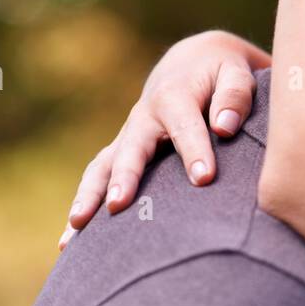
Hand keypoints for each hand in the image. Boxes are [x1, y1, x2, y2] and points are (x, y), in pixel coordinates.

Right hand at [60, 30, 269, 248]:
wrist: (193, 63)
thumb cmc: (221, 72)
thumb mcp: (236, 73)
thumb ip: (235, 96)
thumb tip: (224, 128)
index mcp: (175, 96)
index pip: (185, 126)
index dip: (195, 152)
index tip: (204, 178)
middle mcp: (144, 117)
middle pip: (131, 149)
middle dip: (125, 176)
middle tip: (118, 204)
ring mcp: (129, 136)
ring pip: (103, 166)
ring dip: (89, 196)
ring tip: (77, 228)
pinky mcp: (122, 152)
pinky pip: (98, 179)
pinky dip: (83, 207)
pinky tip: (68, 242)